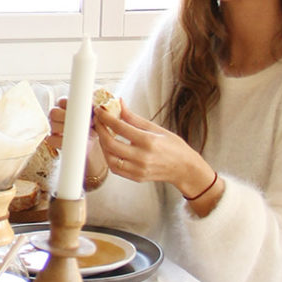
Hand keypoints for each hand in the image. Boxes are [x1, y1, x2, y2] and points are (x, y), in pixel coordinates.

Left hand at [91, 102, 216, 203]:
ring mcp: (138, 169)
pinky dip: (109, 157)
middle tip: (97, 121)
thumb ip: (134, 118)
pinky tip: (110, 148)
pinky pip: (115, 169)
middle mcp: (142, 157)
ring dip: (102, 145)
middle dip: (100, 130)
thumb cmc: (173, 147)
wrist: (184, 169)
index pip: (120, 127)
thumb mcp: (156, 128)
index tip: (99, 110)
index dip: (106, 117)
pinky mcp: (136, 177)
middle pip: (110, 143)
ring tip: (103, 134)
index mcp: (148, 141)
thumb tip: (120, 104)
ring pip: (110, 158)